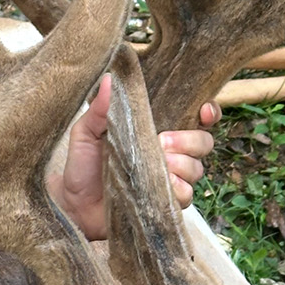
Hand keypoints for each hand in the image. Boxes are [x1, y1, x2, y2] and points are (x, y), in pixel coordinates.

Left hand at [50, 76, 218, 240]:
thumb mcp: (86, 133)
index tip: (203, 111)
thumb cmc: (82, 167)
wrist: (75, 205)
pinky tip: (158, 187)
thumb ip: (99, 109)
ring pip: (197, 169)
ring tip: (157, 166)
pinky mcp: (169, 203)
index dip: (208, 113)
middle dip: (189, 141)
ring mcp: (173, 179)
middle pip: (204, 142)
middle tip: (162, 142)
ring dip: (180, 165)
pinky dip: (176, 189)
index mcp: (157, 130)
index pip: (195, 119)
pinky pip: (187, 195)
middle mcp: (171, 154)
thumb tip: (110, 79)